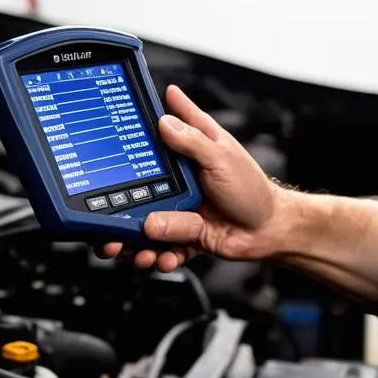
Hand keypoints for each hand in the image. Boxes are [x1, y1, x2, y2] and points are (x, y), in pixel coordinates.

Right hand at [100, 85, 292, 271]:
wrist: (269, 231)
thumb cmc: (253, 190)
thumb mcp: (222, 156)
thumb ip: (193, 140)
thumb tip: (164, 121)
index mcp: (187, 151)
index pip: (158, 128)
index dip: (137, 124)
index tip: (114, 128)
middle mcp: (176, 179)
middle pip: (135, 184)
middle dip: (117, 203)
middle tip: (108, 218)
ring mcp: (176, 208)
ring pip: (142, 222)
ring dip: (134, 239)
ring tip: (135, 249)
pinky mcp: (181, 234)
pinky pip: (161, 247)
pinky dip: (159, 256)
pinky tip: (162, 257)